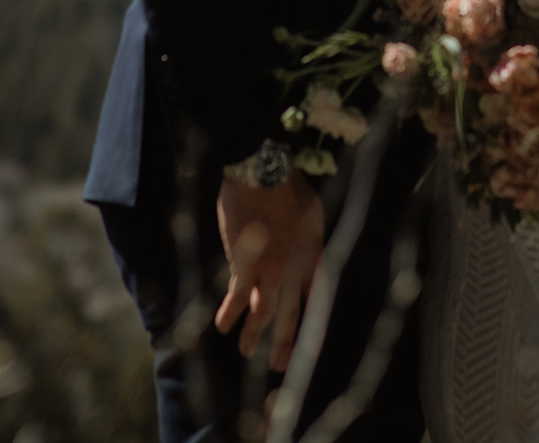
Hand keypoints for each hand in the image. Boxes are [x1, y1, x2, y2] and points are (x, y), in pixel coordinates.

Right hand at [214, 170, 323, 371]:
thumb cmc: (288, 186)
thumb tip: (310, 256)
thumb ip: (310, 241)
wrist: (263, 172)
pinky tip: (223, 325)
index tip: (309, 348)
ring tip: (245, 351)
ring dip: (254, 335)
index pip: (316, 300)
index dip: (311, 324)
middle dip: (284, 342)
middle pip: (292, 314)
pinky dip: (230, 314)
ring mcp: (270, 270)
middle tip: (279, 365)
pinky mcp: (245, 266)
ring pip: (264, 314)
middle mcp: (295, 269)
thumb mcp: (313, 213)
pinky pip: (237, 298)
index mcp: (313, 255)